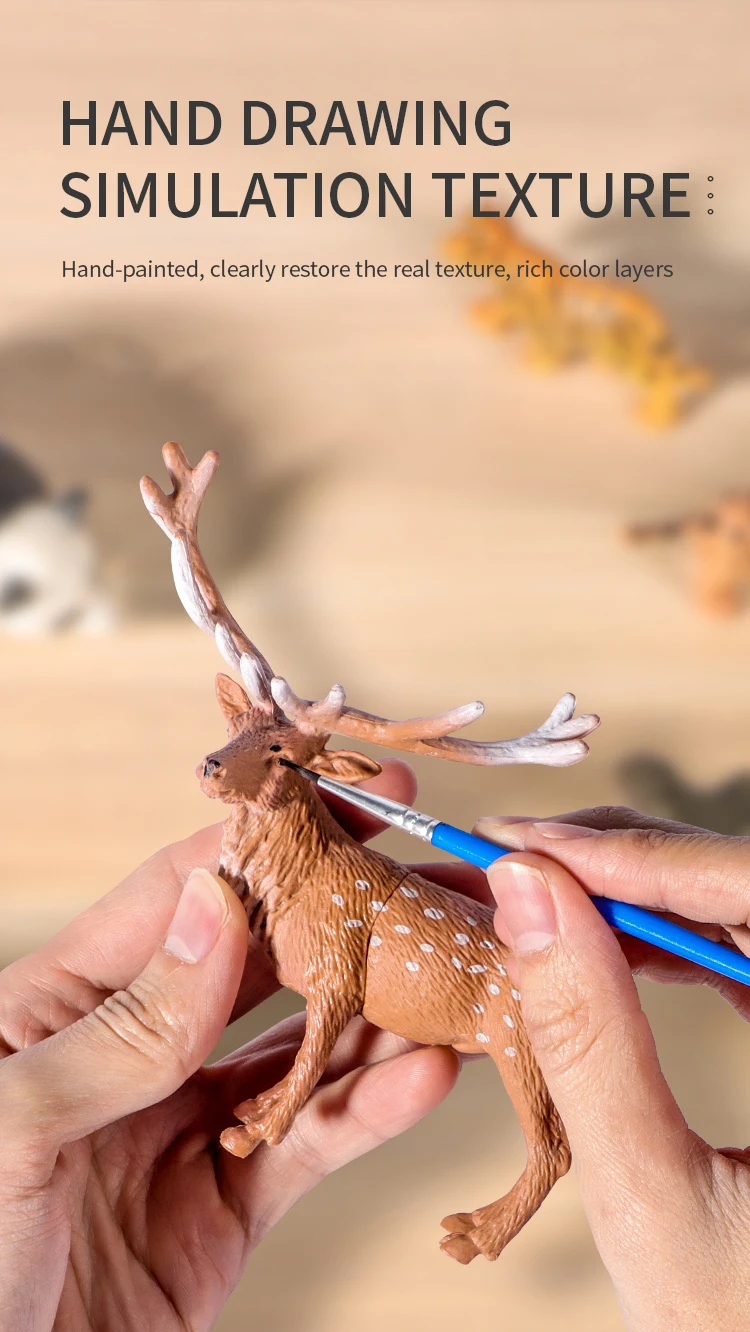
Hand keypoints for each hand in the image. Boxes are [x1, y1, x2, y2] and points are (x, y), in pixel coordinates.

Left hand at [0, 760, 458, 1331]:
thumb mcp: (15, 1124)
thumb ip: (122, 1025)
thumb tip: (215, 906)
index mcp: (62, 1003)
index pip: (182, 898)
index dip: (269, 848)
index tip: (353, 805)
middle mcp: (131, 1051)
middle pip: (261, 965)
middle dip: (351, 923)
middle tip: (441, 890)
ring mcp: (182, 1128)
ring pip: (301, 1051)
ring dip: (380, 1016)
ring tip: (455, 977)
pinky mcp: (222, 1212)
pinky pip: (306, 1146)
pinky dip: (368, 1112)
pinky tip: (424, 1077)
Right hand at [476, 805, 749, 1331]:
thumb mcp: (649, 1196)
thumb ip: (587, 1042)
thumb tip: (526, 898)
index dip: (638, 858)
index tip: (528, 844)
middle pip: (739, 884)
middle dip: (621, 864)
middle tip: (514, 858)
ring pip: (730, 908)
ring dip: (630, 895)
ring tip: (537, 893)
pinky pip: (734, 952)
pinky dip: (659, 939)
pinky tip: (597, 942)